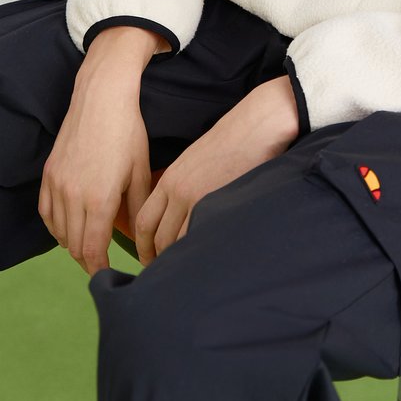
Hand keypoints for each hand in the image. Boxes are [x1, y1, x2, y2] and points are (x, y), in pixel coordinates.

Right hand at [38, 29, 159, 276]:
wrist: (101, 100)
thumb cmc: (128, 133)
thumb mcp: (139, 172)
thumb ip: (137, 209)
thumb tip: (141, 237)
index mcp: (100, 200)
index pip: (92, 250)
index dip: (98, 269)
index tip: (105, 276)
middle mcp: (74, 197)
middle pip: (74, 246)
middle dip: (88, 259)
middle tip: (101, 263)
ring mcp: (58, 185)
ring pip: (59, 232)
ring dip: (73, 243)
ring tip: (89, 244)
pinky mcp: (48, 175)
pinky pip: (47, 213)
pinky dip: (57, 226)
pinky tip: (70, 225)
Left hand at [134, 75, 298, 266]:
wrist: (257, 125)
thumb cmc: (234, 141)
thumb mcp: (197, 161)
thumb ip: (183, 187)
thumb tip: (181, 216)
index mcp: (170, 179)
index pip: (144, 221)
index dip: (143, 246)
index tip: (149, 259)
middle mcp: (177, 190)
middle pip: (157, 237)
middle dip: (157, 259)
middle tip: (166, 274)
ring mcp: (196, 198)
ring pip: (175, 242)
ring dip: (177, 260)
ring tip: (185, 273)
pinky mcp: (217, 202)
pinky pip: (198, 237)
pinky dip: (196, 252)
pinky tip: (203, 259)